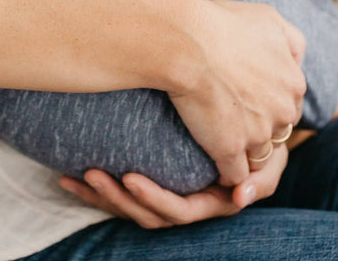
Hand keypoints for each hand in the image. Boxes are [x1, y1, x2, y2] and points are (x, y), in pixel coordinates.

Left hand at [59, 143, 288, 228]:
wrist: (242, 124)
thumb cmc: (259, 141)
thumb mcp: (271, 157)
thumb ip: (263, 176)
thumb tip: (240, 197)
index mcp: (211, 201)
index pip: (180, 209)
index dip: (154, 199)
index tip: (130, 178)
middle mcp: (185, 204)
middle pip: (147, 214)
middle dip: (118, 198)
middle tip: (95, 174)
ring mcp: (164, 196)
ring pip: (129, 207)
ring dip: (101, 196)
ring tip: (77, 176)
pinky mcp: (146, 186)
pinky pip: (117, 194)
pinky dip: (91, 190)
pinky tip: (67, 176)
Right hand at [169, 0, 305, 186]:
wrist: (187, 41)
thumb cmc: (221, 23)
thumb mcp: (268, 17)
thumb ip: (290, 39)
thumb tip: (295, 56)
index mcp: (293, 82)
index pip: (288, 104)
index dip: (267, 103)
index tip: (246, 98)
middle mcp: (282, 111)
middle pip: (277, 132)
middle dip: (260, 129)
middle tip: (233, 118)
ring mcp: (257, 133)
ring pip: (259, 156)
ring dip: (244, 153)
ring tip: (221, 141)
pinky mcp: (229, 149)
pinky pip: (234, 174)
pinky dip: (226, 173)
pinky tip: (212, 160)